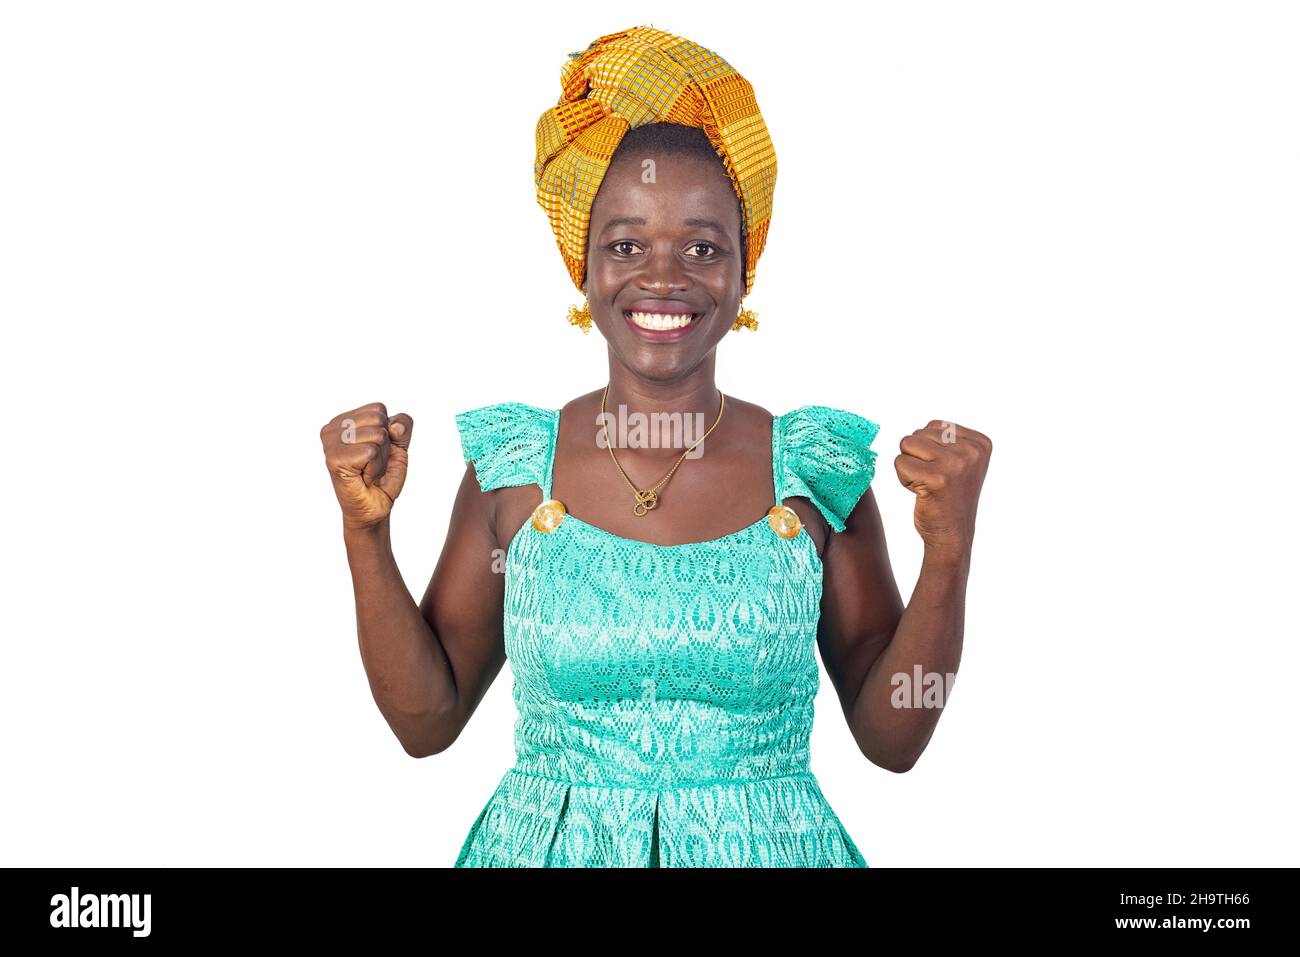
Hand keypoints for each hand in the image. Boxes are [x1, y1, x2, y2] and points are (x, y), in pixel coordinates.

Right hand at [320, 402, 413, 529]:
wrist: (375, 507)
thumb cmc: (383, 476)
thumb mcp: (399, 445)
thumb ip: (403, 426)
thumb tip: (393, 426)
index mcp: (344, 419)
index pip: (378, 408)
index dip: (387, 432)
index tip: (375, 451)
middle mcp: (333, 427)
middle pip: (379, 419)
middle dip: (384, 445)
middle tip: (371, 463)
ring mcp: (330, 442)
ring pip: (377, 435)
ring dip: (379, 459)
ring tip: (366, 470)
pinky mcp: (334, 459)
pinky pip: (371, 452)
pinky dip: (374, 468)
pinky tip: (363, 477)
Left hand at [895, 420, 991, 560]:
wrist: (952, 534)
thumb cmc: (950, 497)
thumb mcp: (961, 462)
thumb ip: (947, 438)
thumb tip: (921, 430)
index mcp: (980, 443)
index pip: (934, 425)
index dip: (930, 449)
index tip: (945, 471)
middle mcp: (971, 451)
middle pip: (918, 434)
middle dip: (918, 457)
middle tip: (935, 480)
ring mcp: (955, 464)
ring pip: (906, 444)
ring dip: (909, 466)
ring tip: (928, 484)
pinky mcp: (937, 478)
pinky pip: (899, 463)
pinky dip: (903, 479)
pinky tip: (922, 492)